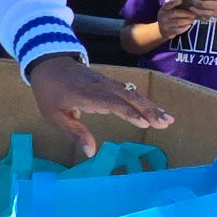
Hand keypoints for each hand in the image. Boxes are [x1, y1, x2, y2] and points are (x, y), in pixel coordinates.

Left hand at [26, 55, 173, 159]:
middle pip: (128, 97)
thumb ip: (75, 133)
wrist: (49, 63)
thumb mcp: (54, 116)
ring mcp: (106, 82)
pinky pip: (129, 91)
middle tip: (165, 123)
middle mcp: (100, 87)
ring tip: (167, 119)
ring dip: (150, 106)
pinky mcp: (109, 82)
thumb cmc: (50, 92)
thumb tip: (91, 153)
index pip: (112, 103)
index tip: (145, 123)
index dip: (129, 113)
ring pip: (132, 93)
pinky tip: (155, 110)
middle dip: (148, 110)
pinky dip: (143, 100)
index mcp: (85, 95)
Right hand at [156, 0, 193, 39]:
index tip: (181, 1)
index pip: (168, 5)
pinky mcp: (168, 32)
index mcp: (163, 10)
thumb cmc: (167, 17)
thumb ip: (173, 5)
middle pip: (175, 13)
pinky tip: (189, 25)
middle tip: (193, 14)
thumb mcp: (167, 10)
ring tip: (193, 20)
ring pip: (177, 22)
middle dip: (186, 13)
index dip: (174, 2)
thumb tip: (184, 0)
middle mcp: (163, 17)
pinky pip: (178, 30)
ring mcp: (165, 25)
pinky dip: (185, 27)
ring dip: (187, 21)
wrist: (160, 30)